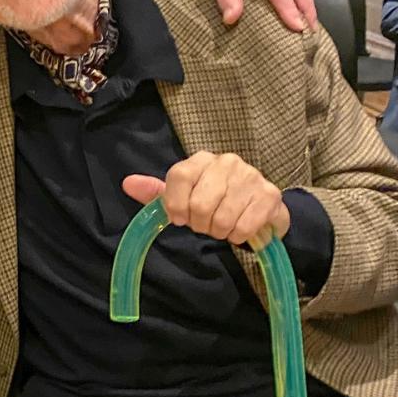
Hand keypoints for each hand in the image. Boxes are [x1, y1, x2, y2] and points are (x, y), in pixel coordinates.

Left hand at [123, 151, 289, 246]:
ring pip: (222, 218)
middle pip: (200, 203)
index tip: (180, 218)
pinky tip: (240, 229)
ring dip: (219, 232)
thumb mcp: (182, 196)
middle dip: (200, 223)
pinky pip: (244, 227)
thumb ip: (155, 192)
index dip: (176, 204)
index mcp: (201, 160)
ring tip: (223, 226)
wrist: (258, 208)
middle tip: (206, 223)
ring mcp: (251, 176)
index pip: (179, 176)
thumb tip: (128, 183)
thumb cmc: (214, 201)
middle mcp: (227, 162)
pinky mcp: (270, 195)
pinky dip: (238, 236)